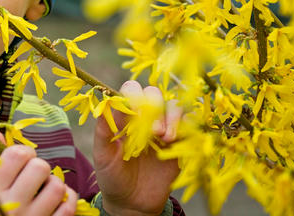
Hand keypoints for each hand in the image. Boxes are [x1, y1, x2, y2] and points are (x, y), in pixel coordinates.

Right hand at [0, 131, 77, 215]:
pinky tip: (57, 204)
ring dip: (54, 186)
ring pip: (57, 186)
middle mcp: (10, 204)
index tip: (21, 162)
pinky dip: (67, 202)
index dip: (23, 154)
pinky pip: (68, 208)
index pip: (18, 154)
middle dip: (39, 169)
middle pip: (40, 167)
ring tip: (44, 192)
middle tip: (33, 179)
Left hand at [93, 81, 181, 215]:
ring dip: (173, 117)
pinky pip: (191, 123)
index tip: (136, 113)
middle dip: (155, 108)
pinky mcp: (180, 141)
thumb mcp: (102, 156)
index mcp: (124, 115)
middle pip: (154, 93)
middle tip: (154, 131)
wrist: (132, 204)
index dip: (135, 96)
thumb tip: (107, 103)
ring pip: (174, 105)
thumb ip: (104, 130)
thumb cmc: (113, 176)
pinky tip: (179, 139)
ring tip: (166, 139)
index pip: (131, 90)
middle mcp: (144, 116)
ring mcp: (164, 127)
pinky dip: (189, 124)